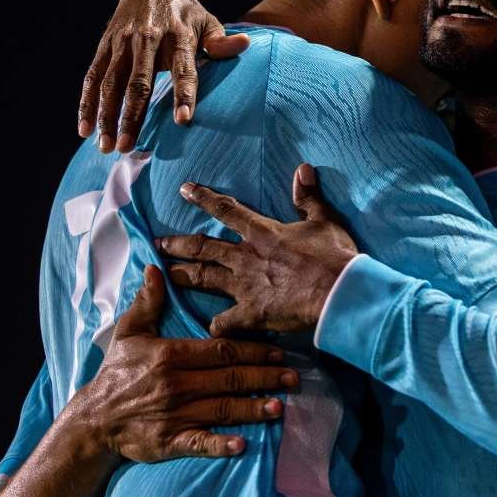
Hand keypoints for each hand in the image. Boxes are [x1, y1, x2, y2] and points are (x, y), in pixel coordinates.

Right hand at [71, 265, 297, 461]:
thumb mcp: (128, 332)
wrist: (93, 420)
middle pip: (230, 379)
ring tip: (281, 407)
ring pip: (222, 409)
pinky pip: (199, 444)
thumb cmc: (117, 373)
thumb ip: (146, 302)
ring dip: (253, 409)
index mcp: (171, 356)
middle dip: (264, 377)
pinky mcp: (169, 442)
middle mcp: (177, 384)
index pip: (221, 350)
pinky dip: (220, 445)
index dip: (252, 349)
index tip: (279, 350)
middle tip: (294, 377)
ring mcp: (174, 415)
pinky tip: (242, 445)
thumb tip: (155, 268)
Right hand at [78, 0, 250, 153]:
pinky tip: (84, 129)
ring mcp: (123, 42)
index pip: (184, 68)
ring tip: (107, 146)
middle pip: (139, 82)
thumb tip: (245, 44)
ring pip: (112, 83)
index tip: (183, 120)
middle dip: (132, 116)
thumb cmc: (186, 16)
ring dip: (107, 116)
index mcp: (179, 36)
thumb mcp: (207, 22)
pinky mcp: (105, 46)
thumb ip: (220, 41)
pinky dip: (87, 103)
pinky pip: (93, 77)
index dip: (184, 93)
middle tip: (128, 147)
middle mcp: (148, 39)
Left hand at [158, 165, 357, 334]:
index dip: (204, 198)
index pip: (226, 210)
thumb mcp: (324, 219)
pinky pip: (224, 322)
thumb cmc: (333, 255)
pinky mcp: (251, 314)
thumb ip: (308, 196)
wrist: (338, 292)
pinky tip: (208, 327)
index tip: (185, 190)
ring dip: (183, 276)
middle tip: (157, 244)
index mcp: (262, 233)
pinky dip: (215, 325)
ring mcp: (245, 287)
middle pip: (203, 247)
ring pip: (204, 279)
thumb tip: (302, 168)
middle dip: (178, 244)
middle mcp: (245, 258)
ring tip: (166, 275)